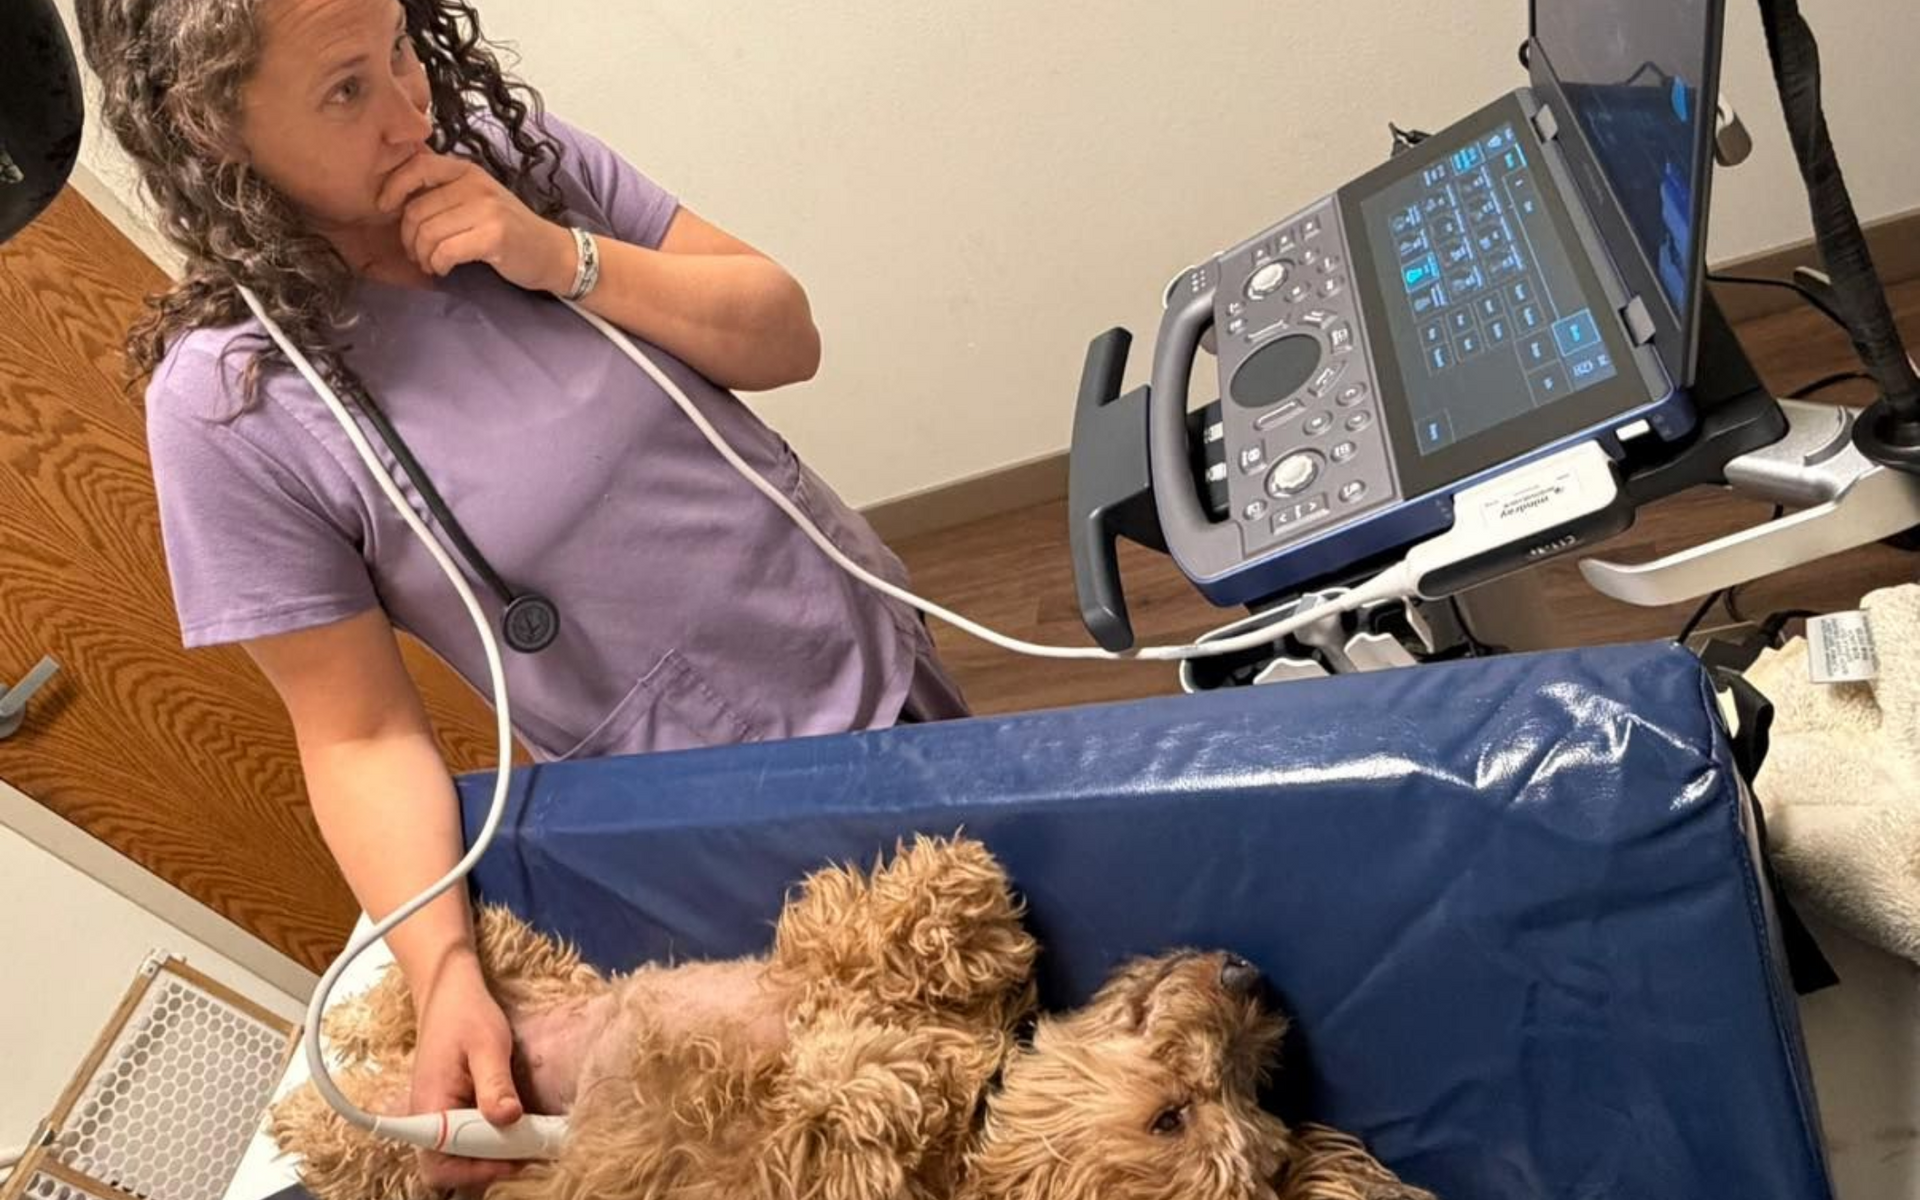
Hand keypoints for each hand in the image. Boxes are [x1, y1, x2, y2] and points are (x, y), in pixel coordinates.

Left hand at [379, 148, 575, 292]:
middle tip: (417, 253)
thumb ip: (444, 190)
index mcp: (467, 170)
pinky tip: (444, 268)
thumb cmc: (509, 229)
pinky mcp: (494, 236)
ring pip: (428, 233)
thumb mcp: (477, 198)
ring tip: (431, 263)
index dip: (392, 187)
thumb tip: (397, 191)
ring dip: (422, 255)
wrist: (552, 253)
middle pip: (416, 209)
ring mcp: (487, 209)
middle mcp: (476, 184)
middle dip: (409, 238)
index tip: (385, 208)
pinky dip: (438, 264)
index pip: (416, 166)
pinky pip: (445, 251)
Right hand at [408, 955, 526, 1189]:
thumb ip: (495, 1083)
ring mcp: (436, 1117)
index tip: (519, 1157)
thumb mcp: (488, 1044)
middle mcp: (427, 1120)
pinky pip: (464, 1141)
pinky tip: (517, 1130)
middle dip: (489, 1167)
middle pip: (450, 1168)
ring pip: (458, 1158)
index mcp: (430, 1107)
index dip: (480, 1169)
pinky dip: (489, 1143)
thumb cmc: (466, 1015)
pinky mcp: (450, 1112)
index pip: (443, 1163)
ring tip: (528, 1141)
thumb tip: (507, 1118)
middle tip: (530, 1151)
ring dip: (491, 1157)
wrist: (449, 995)